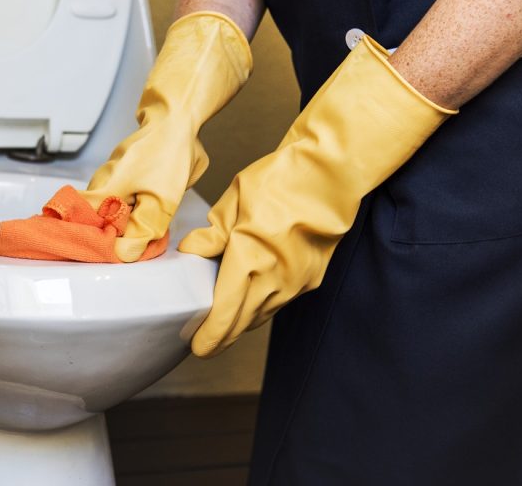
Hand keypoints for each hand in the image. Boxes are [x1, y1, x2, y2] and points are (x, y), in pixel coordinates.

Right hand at [83, 12, 251, 260]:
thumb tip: (123, 253)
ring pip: (104, 208)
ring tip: (129, 235)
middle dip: (101, 236)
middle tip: (116, 249)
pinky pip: (115, 197)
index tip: (91, 254)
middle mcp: (101, 182)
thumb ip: (143, 229)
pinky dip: (123, 210)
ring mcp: (109, 174)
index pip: (76, 222)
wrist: (176, 119)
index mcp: (105, 190)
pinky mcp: (121, 171)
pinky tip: (138, 215)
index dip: (80, 240)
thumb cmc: (168, 155)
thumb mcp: (163, 200)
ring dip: (115, 223)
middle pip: (90, 218)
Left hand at [180, 35, 455, 355]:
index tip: (197, 345)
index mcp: (248, 262)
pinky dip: (263, 305)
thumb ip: (212, 233)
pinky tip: (253, 298)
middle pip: (243, 324)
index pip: (224, 315)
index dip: (209, 336)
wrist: (329, 176)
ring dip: (243, 321)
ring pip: (263, 314)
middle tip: (206, 343)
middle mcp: (273, 281)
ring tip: (225, 322)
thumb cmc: (280, 181)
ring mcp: (296, 283)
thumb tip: (192, 251)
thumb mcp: (234, 201)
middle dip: (222, 337)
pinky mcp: (311, 278)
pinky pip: (281, 301)